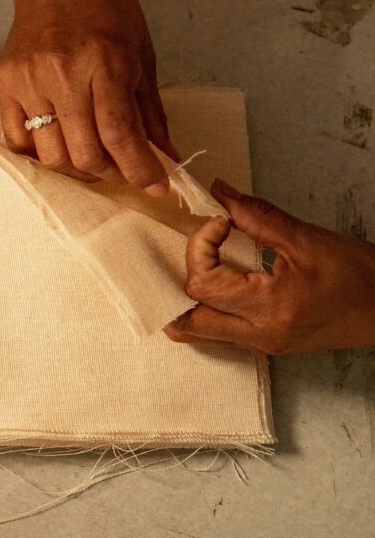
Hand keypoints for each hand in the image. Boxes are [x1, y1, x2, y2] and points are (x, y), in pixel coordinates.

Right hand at [0, 0, 175, 193]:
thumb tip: (165, 157)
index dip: (140, 169)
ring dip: (76, 165)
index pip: (119, 134)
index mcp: (105, 62)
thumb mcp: (142, 53)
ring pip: (51, 154)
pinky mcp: (6, 83)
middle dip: (109, 171)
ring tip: (89, 153)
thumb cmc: (104, 6)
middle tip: (120, 166)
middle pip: (84, 153)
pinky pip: (19, 140)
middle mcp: (64, 74)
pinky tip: (58, 142)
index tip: (154, 185)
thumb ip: (150, 112)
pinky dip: (40, 152)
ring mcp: (30, 80)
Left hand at [164, 179, 374, 353]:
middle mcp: (259, 334)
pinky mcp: (265, 345)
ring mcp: (261, 344)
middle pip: (187, 320)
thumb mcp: (308, 239)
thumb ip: (257, 216)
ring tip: (198, 268)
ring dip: (184, 303)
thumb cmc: (360, 276)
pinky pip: (217, 336)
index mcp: (269, 308)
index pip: (203, 283)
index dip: (200, 246)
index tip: (221, 223)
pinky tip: (211, 288)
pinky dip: (204, 313)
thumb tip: (220, 193)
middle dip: (180, 280)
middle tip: (201, 249)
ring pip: (198, 334)